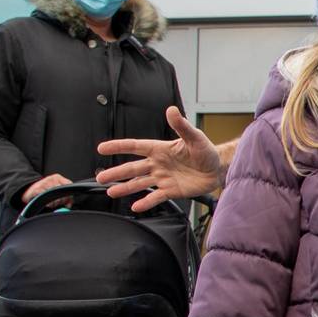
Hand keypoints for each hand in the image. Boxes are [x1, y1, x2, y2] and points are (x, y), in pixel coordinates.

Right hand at [21, 173, 71, 203]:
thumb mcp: (55, 189)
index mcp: (57, 177)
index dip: (69, 194)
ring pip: (55, 195)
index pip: (68, 184)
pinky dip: (48, 204)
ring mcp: (44, 183)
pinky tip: (46, 204)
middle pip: (62, 190)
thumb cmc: (44, 190)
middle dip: (62, 200)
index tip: (67, 200)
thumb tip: (69, 205)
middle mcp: (51, 179)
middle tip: (58, 203)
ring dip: (55, 203)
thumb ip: (65, 196)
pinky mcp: (37, 189)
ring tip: (51, 204)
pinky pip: (46, 199)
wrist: (28, 189)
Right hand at [96, 106, 223, 210]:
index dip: (118, 147)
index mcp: (160, 149)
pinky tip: (135, 206)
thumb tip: (171, 110)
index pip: (135, 147)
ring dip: (125, 188)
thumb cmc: (205, 151)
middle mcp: (158, 164)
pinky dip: (146, 202)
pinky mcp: (171, 191)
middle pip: (133, 168)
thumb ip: (182, 125)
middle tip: (101, 178)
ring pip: (140, 183)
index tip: (102, 148)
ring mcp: (163, 178)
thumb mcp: (194, 137)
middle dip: (116, 173)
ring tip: (110, 192)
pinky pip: (156, 197)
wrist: (216, 169)